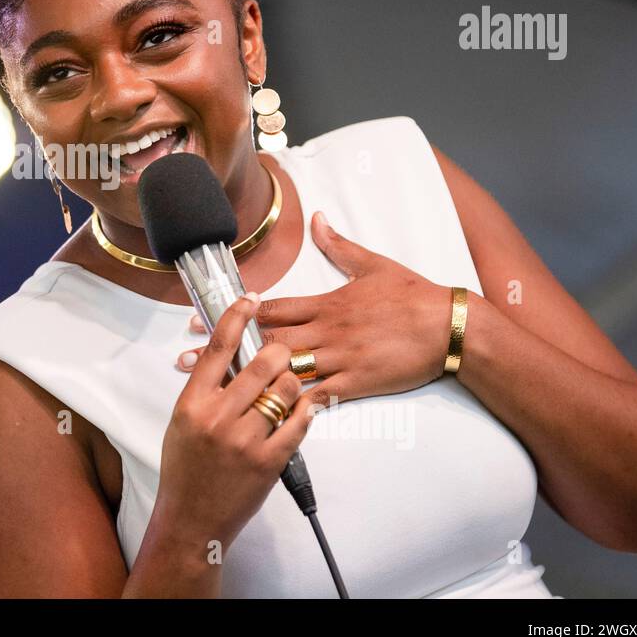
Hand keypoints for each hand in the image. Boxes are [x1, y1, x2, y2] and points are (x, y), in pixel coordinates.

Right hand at [154, 293, 316, 556]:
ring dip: (292, 381)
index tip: (250, 299)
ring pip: (285, 390)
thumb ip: (206, 390)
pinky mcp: (269, 462)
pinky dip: (305, 411)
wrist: (193, 519)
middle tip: (282, 352)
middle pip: (260, 364)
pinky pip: (299, 423)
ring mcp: (245, 440)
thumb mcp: (184, 422)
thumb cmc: (186, 469)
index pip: (218, 348)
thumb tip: (231, 356)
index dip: (237, 318)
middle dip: (278, 351)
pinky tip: (303, 408)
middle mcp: (218, 418)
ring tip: (289, 386)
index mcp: (193, 404)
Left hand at [176, 211, 457, 406]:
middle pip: (265, 342)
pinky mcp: (355, 384)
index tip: (200, 319)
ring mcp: (339, 359)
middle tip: (187, 359)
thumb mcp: (373, 264)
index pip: (270, 308)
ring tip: (213, 393)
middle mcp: (325, 331)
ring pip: (284, 372)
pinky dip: (291, 406)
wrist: (450, 327)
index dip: (232, 314)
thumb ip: (339, 245)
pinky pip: (317, 397)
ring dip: (247, 381)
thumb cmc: (413, 295)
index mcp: (325, 303)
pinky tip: (264, 417)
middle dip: (225, 351)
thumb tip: (318, 219)